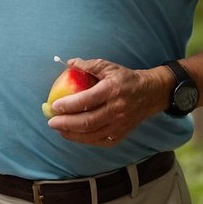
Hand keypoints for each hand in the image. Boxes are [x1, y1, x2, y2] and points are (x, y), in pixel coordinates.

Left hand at [44, 58, 169, 146]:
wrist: (151, 93)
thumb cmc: (126, 78)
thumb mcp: (109, 66)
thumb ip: (89, 65)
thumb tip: (68, 63)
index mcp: (111, 90)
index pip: (87, 100)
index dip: (69, 105)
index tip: (54, 106)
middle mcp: (116, 109)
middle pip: (88, 121)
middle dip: (66, 123)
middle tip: (51, 121)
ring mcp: (120, 124)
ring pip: (92, 134)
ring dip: (72, 134)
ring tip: (59, 129)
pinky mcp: (121, 134)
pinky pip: (100, 141)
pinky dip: (85, 140)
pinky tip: (73, 135)